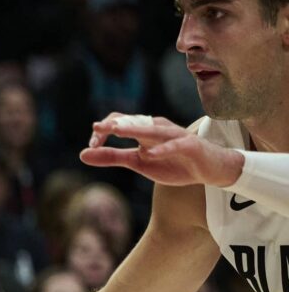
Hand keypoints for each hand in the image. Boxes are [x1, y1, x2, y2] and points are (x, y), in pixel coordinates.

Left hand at [81, 113, 243, 187]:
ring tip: (117, 131)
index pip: (120, 121)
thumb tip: (82, 154)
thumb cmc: (173, 163)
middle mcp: (158, 128)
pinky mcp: (190, 146)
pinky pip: (175, 145)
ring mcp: (175, 135)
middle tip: (96, 129)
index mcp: (144, 130)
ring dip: (135, 129)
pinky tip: (149, 153)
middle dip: (114, 126)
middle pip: (134, 121)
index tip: (91, 145)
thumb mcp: (137, 162)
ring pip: (153, 129)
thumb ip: (111, 157)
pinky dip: (162, 149)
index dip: (104, 130)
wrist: (209, 169)